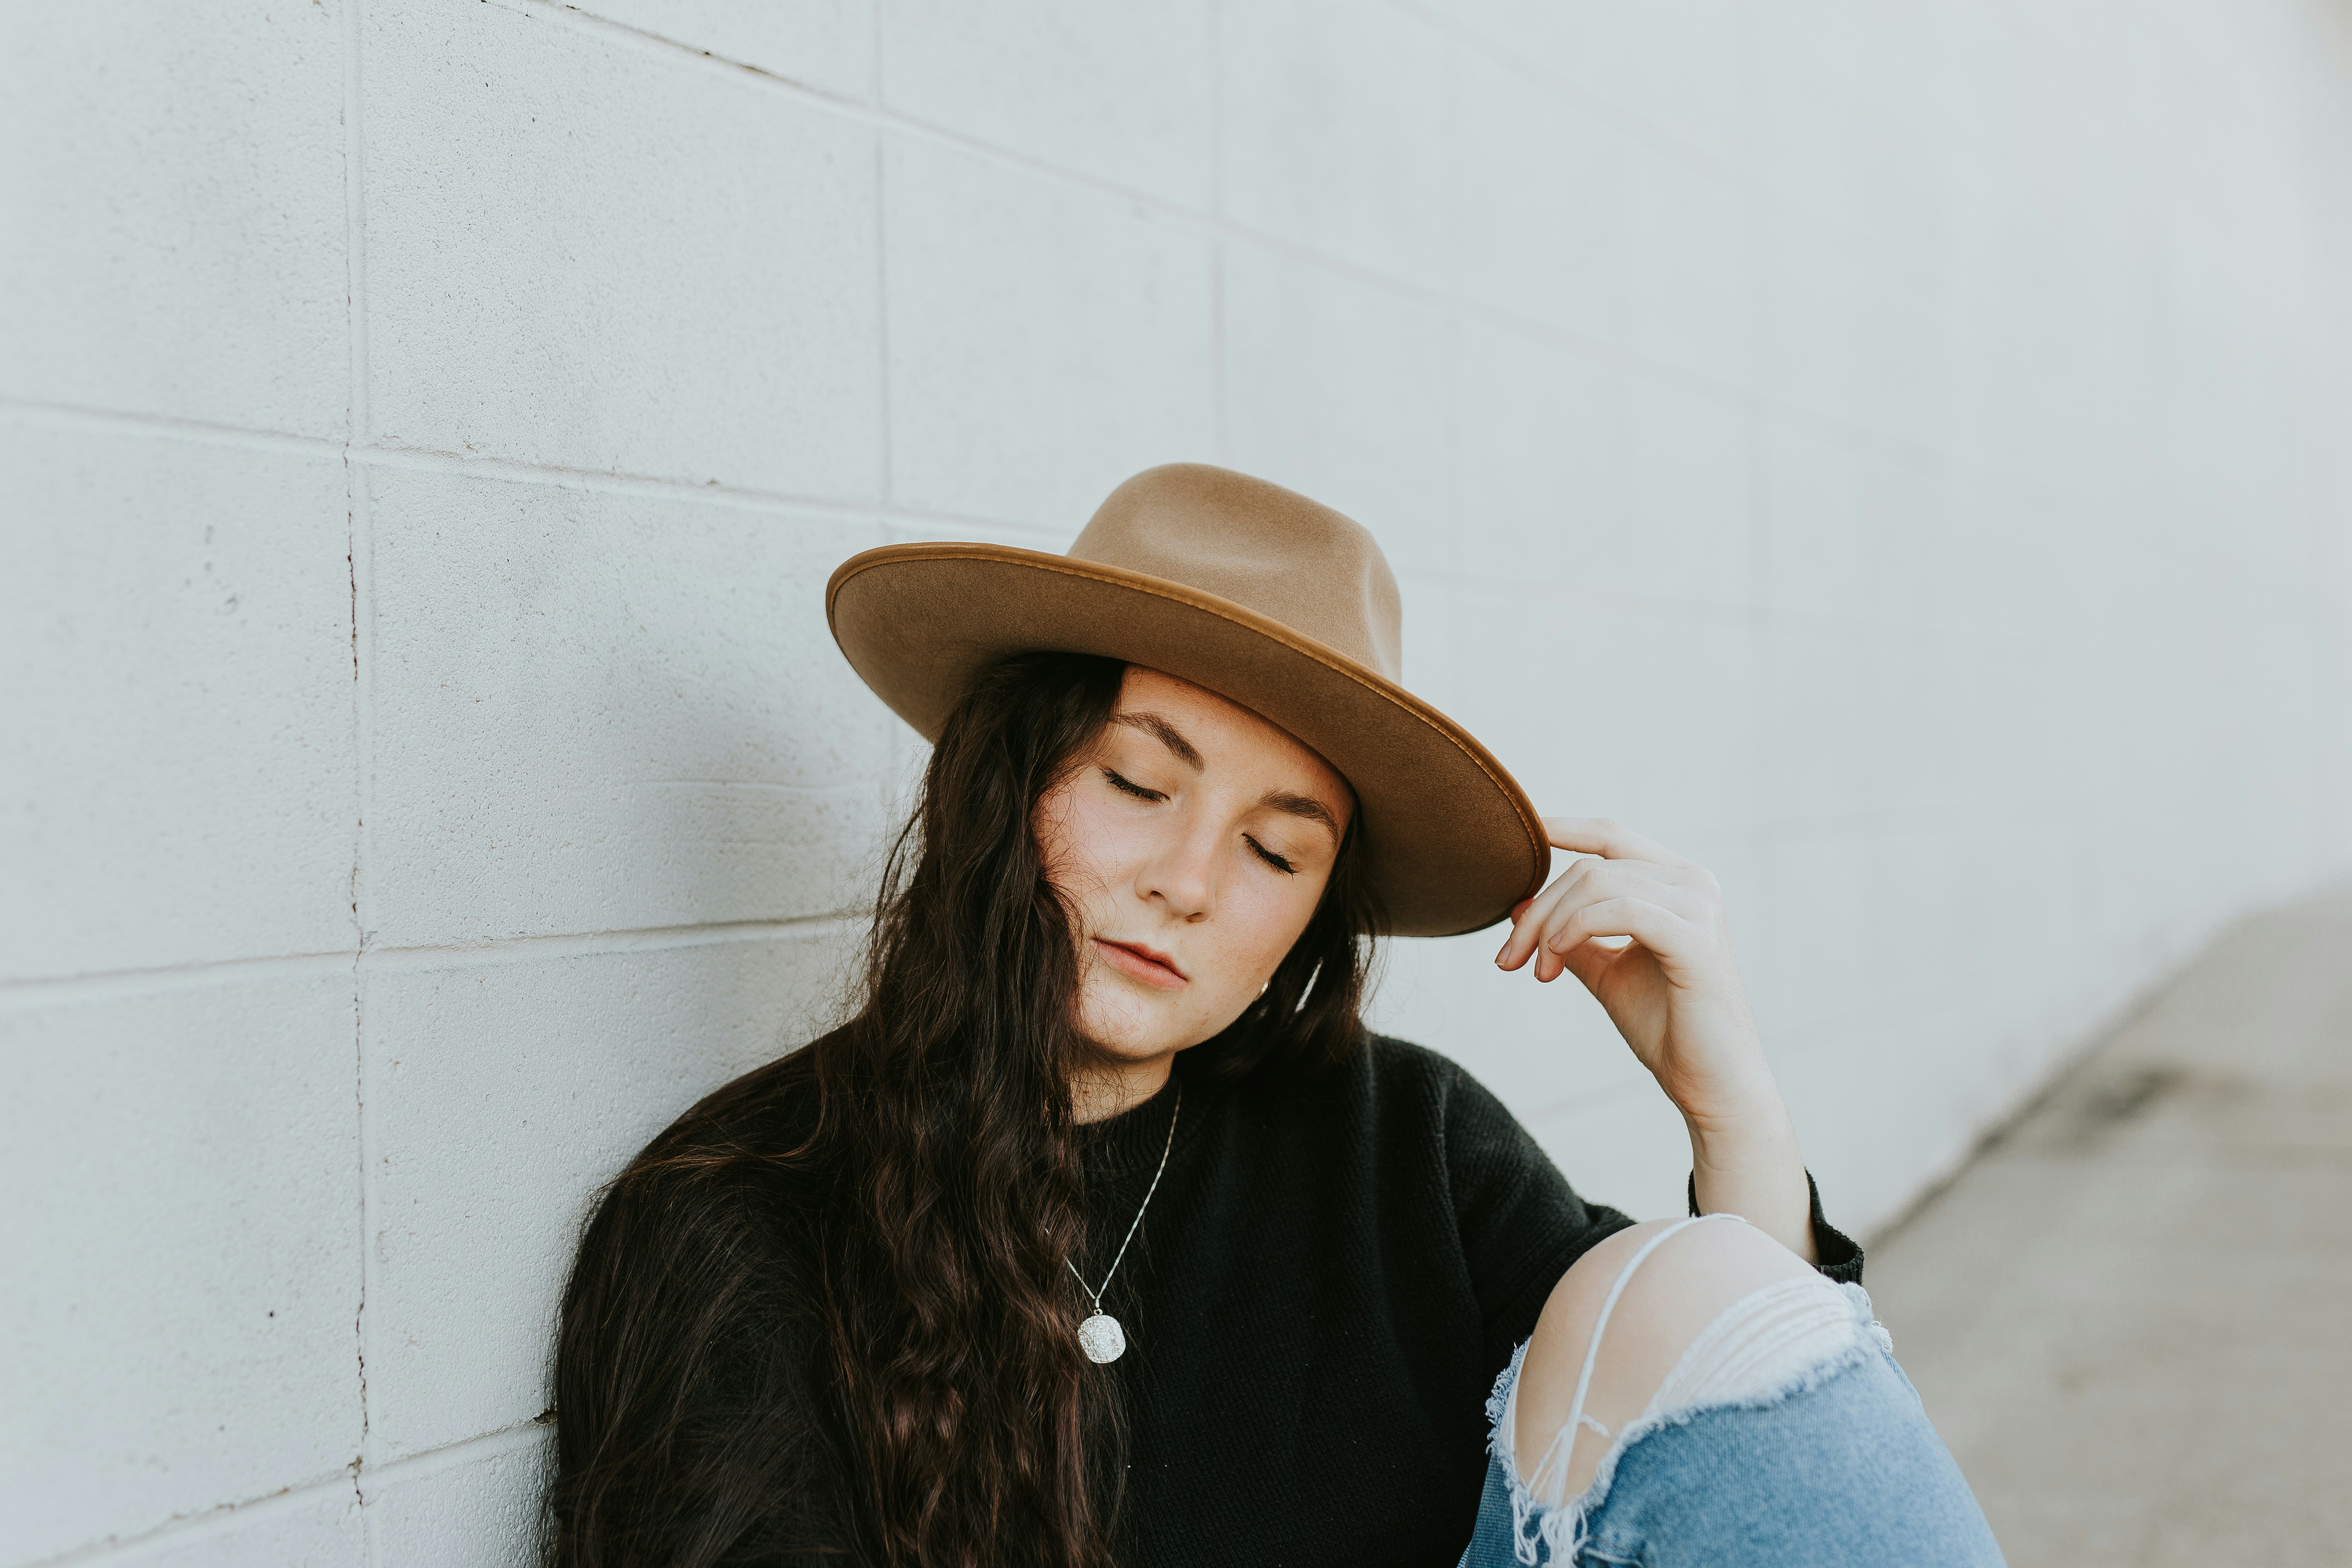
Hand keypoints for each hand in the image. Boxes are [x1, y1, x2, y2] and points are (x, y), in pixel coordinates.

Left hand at [1495, 818, 1813, 1253]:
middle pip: (1590, 867)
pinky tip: (1556, 959)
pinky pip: (1621, 910)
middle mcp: (1693, 882)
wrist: (1709, 1082)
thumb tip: (1518, 906)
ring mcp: (1699, 906)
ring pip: (1598, 884)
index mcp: (1676, 882)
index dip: (1560, 829)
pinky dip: (1576, 929)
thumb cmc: (1664, 1026)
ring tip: (1534, 970)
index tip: (1515, 837)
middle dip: (1538, 909)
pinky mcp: (1696, 938)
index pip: (1609, 836)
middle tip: (1507, 958)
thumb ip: (1570, 935)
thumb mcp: (1606, 971)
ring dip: (1550, 925)